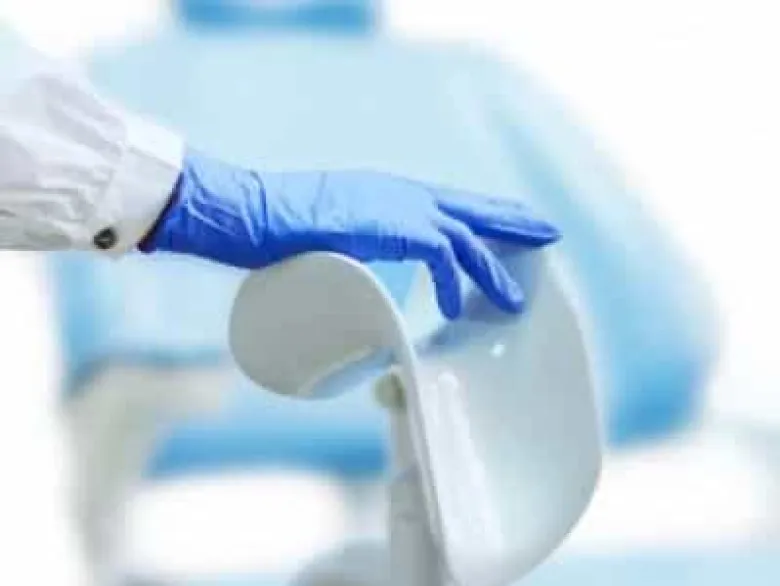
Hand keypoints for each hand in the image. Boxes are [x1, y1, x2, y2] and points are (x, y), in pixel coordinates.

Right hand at [142, 150, 559, 318]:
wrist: (252, 213)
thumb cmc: (280, 231)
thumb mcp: (331, 239)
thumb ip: (356, 252)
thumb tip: (365, 282)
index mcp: (390, 195)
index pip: (449, 204)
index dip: (482, 215)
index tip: (505, 226)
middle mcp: (402, 194)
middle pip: (473, 208)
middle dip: (511, 221)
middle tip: (546, 231)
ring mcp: (398, 207)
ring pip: (466, 236)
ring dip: (493, 268)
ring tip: (516, 297)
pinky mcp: (392, 226)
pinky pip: (440, 256)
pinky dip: (452, 283)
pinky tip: (456, 307)